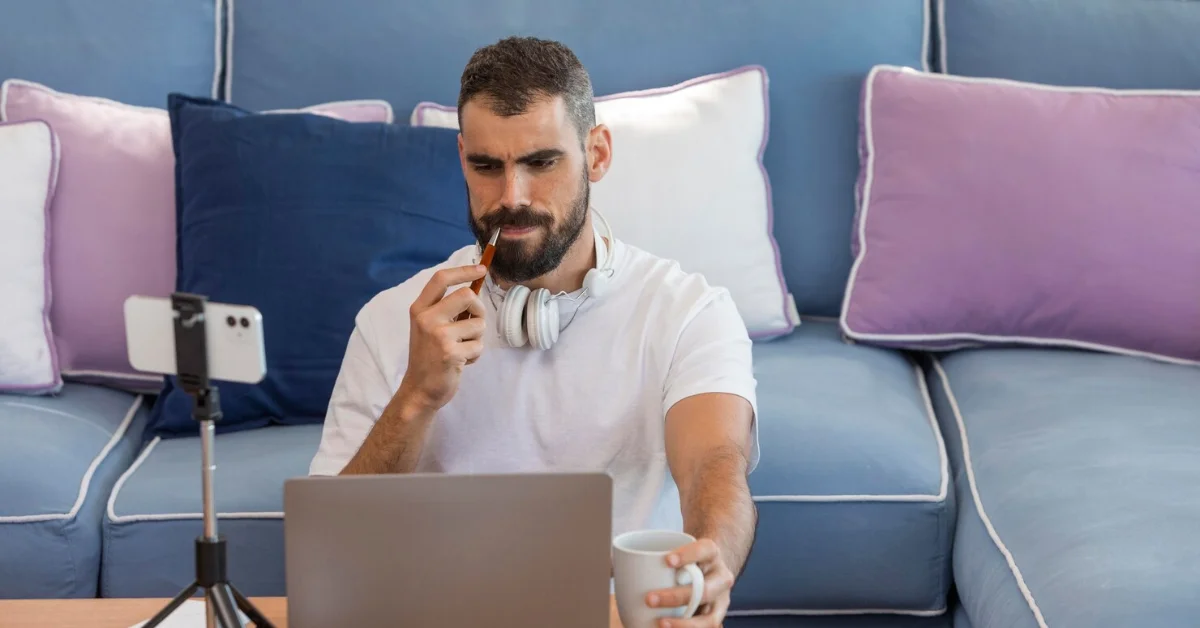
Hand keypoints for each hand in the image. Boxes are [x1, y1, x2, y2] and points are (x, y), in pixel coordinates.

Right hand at [395, 264, 487, 414]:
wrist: (419, 389)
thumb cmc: (429, 356)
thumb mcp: (429, 326)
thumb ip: (446, 308)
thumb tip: (474, 288)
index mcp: (419, 309)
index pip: (441, 278)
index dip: (464, 270)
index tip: (482, 268)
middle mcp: (426, 318)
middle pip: (467, 295)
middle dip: (478, 309)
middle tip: (472, 324)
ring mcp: (438, 335)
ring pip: (478, 323)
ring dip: (477, 338)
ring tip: (461, 348)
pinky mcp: (450, 352)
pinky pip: (479, 345)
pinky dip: (475, 354)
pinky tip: (461, 361)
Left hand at [645, 538, 733, 626]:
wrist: (707, 570)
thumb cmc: (684, 561)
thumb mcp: (676, 551)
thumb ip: (648, 556)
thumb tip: (608, 565)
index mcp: (711, 554)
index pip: (705, 550)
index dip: (689, 555)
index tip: (666, 560)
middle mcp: (721, 578)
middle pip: (705, 589)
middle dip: (677, 597)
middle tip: (649, 599)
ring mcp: (721, 602)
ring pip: (709, 619)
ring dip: (684, 625)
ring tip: (660, 625)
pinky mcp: (715, 619)